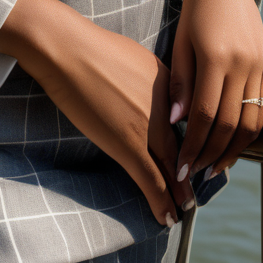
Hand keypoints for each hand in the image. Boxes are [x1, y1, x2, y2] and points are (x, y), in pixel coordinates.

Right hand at [0, 0, 193, 225]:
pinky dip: (161, 202)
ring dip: (179, 193)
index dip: (188, 140)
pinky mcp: (128, 145)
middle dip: (189, 171)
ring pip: (170, 168)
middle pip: (183, 146)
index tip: (190, 154)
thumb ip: (145, 77)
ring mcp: (149, 127)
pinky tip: (168, 217)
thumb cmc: (89, 45)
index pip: (183, 120)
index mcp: (167, 82)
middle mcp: (165, 107)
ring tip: (184, 208)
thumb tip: (141, 89)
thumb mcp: (132, 54)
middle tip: (194, 189)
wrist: (69, 49)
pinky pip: (150, 180)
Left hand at [170, 0, 262, 183]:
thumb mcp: (180, 44)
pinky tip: (233, 145)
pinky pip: (262, 109)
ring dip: (232, 151)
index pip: (205, 115)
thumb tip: (175, 123)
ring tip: (213, 167)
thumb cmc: (195, 14)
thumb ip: (180, 83)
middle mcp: (241, 64)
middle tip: (194, 175)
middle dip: (210, 154)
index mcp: (215, 58)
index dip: (192, 145)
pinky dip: (249, 132)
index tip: (180, 167)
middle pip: (229, 124)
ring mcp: (259, 67)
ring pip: (250, 123)